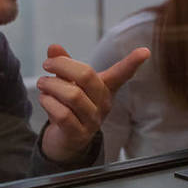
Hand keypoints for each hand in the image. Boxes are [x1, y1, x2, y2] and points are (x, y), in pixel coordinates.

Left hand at [37, 43, 149, 162]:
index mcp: (105, 88)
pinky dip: (48, 103)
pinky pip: (63, 114)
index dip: (133, 63)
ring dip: (51, 85)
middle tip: (47, 64)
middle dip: (62, 65)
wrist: (66, 140)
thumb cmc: (70, 106)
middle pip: (86, 76)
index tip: (145, 51)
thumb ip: (64, 64)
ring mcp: (93, 120)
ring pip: (72, 95)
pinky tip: (45, 99)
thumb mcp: (68, 82)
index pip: (122, 74)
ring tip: (43, 84)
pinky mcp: (79, 134)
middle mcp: (103, 103)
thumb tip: (54, 47)